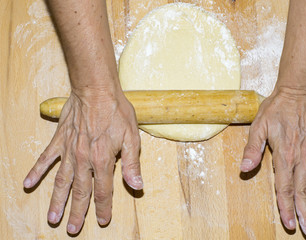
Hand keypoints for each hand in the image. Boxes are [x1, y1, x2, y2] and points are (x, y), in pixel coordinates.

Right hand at [23, 90, 142, 233]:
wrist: (96, 90)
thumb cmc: (116, 112)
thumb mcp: (132, 138)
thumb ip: (132, 164)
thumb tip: (138, 186)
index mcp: (103, 160)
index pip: (104, 191)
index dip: (103, 207)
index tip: (102, 221)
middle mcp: (84, 159)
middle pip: (80, 191)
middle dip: (77, 212)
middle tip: (72, 229)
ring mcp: (69, 151)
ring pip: (61, 181)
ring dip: (56, 201)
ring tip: (52, 218)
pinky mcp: (59, 140)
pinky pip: (45, 159)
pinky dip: (37, 172)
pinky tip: (29, 185)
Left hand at [241, 87, 305, 236]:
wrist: (297, 91)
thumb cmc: (275, 109)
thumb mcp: (258, 127)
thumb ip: (252, 150)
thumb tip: (244, 169)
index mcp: (284, 155)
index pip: (285, 188)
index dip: (286, 207)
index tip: (289, 224)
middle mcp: (302, 157)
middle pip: (304, 190)